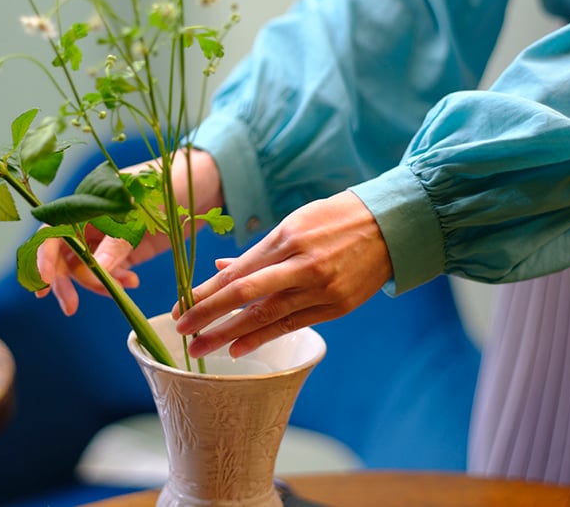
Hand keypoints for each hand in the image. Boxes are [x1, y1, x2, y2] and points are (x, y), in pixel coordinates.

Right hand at [35, 148, 222, 314]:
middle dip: (65, 281)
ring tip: (126, 285)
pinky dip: (116, 281)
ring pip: (85, 268)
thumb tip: (95, 268)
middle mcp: (91, 219)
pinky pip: (108, 272)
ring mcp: (107, 235)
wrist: (206, 185)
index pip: (53, 230)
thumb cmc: (171, 186)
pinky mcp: (125, 250)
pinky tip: (133, 281)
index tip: (43, 283)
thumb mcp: (142, 213)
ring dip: (98, 282)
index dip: (42, 256)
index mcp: (87, 201)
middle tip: (70, 307)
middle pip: (63, 255)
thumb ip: (118, 241)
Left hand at [172, 191, 392, 357]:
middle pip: (245, 294)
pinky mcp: (337, 307)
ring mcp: (321, 287)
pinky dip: (263, 337)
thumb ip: (258, 252)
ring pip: (267, 315)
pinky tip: (238, 348)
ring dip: (230, 333)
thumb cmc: (334, 220)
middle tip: (180, 330)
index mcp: (286, 237)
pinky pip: (293, 325)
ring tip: (202, 348)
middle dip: (208, 314)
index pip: (237, 271)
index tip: (180, 306)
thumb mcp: (293, 224)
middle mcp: (301, 264)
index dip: (205, 291)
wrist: (389, 226)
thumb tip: (221, 268)